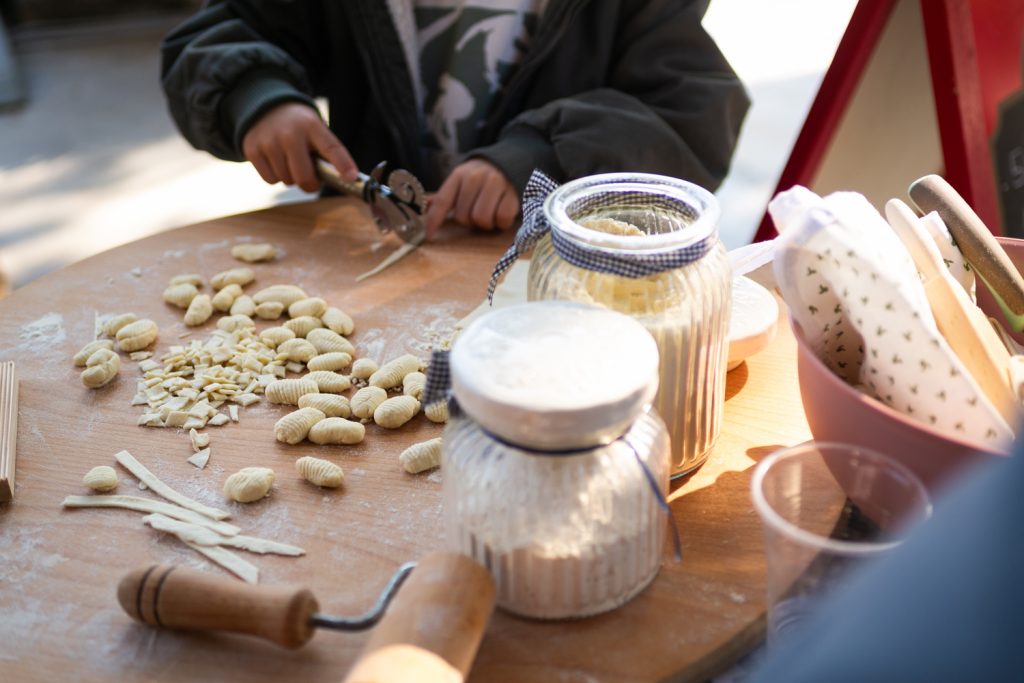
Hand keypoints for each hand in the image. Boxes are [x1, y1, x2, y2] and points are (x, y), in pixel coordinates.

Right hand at [241, 102, 357, 191]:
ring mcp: (269, 142)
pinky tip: (276, 160)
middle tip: (312, 179)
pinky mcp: (252, 150)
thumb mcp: (316, 130)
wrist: (266, 107)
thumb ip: (326, 153)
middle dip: (311, 184)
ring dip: (291, 177)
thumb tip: (342, 181)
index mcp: (312, 126)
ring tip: (290, 159)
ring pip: (286, 180)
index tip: (351, 178)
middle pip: (304, 177)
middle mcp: (290, 134)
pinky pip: (270, 180)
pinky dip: (275, 176)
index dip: (342, 164)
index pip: (331, 147)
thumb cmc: (299, 127)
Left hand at [424, 159, 519, 236]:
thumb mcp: (462, 180)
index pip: (442, 201)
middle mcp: (475, 177)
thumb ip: (445, 196)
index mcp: (459, 175)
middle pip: (463, 216)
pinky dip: (502, 222)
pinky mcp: (513, 192)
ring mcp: (495, 183)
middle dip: (469, 220)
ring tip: (491, 213)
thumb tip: (424, 208)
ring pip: (482, 219)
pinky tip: (502, 212)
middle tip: (478, 212)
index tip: (429, 235)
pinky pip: (502, 219)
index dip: (434, 220)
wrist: (513, 159)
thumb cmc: (483, 177)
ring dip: (486, 223)